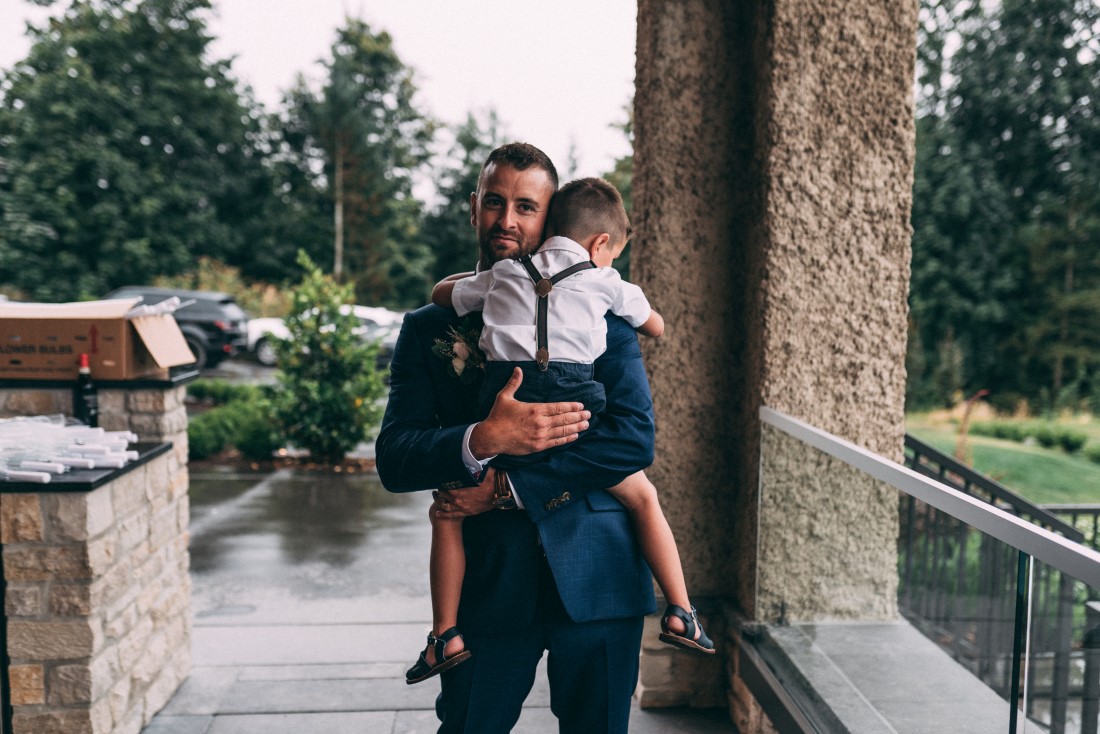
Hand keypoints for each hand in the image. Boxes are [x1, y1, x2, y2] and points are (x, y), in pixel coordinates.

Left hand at [434, 468, 497, 517]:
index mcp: (459, 488)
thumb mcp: (479, 468)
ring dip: (438, 501)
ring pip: (444, 505)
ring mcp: (462, 507)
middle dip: (439, 490)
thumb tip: (465, 454)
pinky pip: (452, 515)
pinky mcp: (467, 512)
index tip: (440, 479)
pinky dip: (443, 514)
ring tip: (435, 497)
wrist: (501, 492)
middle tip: (438, 487)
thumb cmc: (491, 479)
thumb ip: (469, 464)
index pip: (444, 485)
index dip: (441, 482)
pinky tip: (437, 513)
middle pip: (442, 495)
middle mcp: (458, 499)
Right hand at [468, 367, 590, 458]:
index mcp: (535, 410)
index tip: (581, 406)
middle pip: (564, 419)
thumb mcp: (504, 397)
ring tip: (586, 424)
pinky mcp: (538, 446)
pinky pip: (556, 442)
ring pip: (562, 431)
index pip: (558, 407)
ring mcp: (540, 436)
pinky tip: (574, 436)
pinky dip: (566, 439)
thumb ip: (514, 383)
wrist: (491, 437)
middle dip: (578, 416)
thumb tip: (518, 369)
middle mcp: (540, 423)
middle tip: (589, 414)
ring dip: (576, 427)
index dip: (571, 406)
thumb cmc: (498, 416)